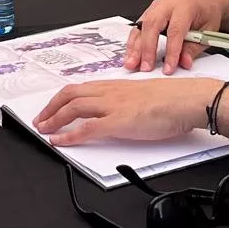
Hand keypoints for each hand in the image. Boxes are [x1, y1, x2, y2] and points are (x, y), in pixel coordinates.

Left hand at [34, 77, 219, 145]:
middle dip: (51, 107)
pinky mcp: (119, 121)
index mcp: (116, 85)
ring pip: (73, 108)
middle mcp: (110, 92)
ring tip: (44, 130)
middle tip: (40, 119)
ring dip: (54, 119)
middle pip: (70, 94)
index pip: (80, 88)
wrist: (188, 100)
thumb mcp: (143, 96)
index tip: (52, 106)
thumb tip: (119, 112)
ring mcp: (113, 106)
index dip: (62, 98)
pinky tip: (59, 142)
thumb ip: (127, 102)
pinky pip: (87, 129)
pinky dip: (69, 136)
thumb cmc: (174, 99)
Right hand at [126, 0, 223, 73]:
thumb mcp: (208, 31)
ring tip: (131, 63)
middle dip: (147, 48)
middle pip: (152, 25)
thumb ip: (195, 47)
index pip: (175, 30)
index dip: (171, 51)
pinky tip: (131, 54)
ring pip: (141, 25)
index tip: (169, 68)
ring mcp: (156, 6)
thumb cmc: (206, 12)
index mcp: (185, 6)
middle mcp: (167, 4)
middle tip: (145, 67)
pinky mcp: (149, 11)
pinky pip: (138, 26)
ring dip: (135, 46)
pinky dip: (133, 42)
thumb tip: (184, 62)